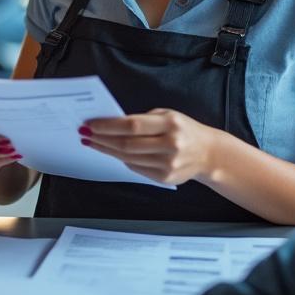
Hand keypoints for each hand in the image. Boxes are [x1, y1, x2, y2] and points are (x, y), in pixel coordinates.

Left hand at [81, 109, 221, 186]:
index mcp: (170, 124)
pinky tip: (112, 152)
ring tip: (93, 143)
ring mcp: (168, 164)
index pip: (132, 126)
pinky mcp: (165, 178)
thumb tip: (111, 124)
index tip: (90, 124)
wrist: (208, 154)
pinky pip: (136, 168)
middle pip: (127, 144)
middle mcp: (170, 144)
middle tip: (86, 134)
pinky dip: (122, 160)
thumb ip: (143, 120)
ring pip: (128, 158)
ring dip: (107, 150)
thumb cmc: (184, 130)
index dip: (108, 126)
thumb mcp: (167, 116)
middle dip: (102, 139)